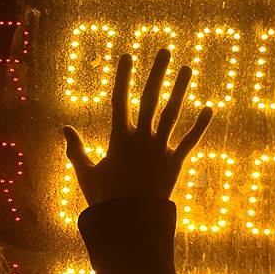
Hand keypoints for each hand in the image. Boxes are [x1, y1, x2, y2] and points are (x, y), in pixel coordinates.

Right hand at [63, 49, 212, 204]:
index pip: (120, 99)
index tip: (127, 55)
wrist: (130, 223)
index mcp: (118, 138)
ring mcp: (160, 149)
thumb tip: (64, 128)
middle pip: (150, 98)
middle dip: (157, 73)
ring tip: (188, 68)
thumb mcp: (86, 173)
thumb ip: (76, 149)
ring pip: (172, 113)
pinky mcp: (175, 163)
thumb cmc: (105, 199)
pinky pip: (191, 140)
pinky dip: (200, 125)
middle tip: (164, 50)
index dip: (123, 76)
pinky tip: (210, 107)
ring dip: (181, 89)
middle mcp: (141, 138)